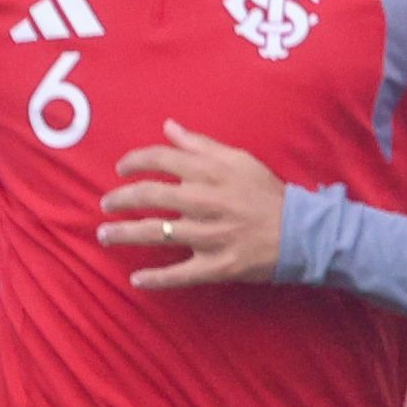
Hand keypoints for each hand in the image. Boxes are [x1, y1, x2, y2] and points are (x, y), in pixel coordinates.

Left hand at [100, 127, 285, 289]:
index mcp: (210, 172)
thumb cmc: (267, 193)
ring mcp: (209, 236)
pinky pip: (179, 275)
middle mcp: (204, 201)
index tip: (121, 170)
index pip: (160, 159)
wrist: (301, 232)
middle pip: (149, 196)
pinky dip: (156, 279)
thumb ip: (200, 144)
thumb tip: (169, 127)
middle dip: (120, 200)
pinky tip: (136, 280)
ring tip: (105, 235)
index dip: (134, 162)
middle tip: (106, 205)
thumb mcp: (239, 159)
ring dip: (124, 235)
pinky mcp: (216, 266)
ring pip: (155, 234)